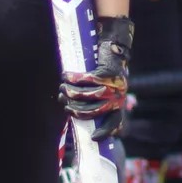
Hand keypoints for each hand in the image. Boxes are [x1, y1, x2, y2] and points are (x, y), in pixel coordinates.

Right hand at [61, 16, 132, 138]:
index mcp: (119, 101)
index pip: (115, 122)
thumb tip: (75, 110)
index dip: (104, 132)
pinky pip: (84, 80)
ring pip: (85, 96)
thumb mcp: (108, 86)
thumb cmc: (107, 68)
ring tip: (62, 88)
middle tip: (64, 102)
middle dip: (74, 110)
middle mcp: (117, 95)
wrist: (114, 45)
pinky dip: (71, 79)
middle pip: (91, 112)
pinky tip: (65, 76)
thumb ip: (97, 99)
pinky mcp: (104, 73)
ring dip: (69, 93)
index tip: (93, 137)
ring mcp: (111, 84)